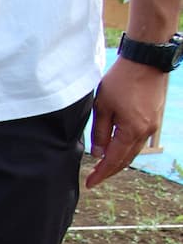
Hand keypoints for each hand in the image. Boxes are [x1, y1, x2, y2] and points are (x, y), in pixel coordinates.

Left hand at [86, 57, 167, 188]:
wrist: (146, 60)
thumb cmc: (121, 80)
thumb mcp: (102, 107)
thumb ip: (99, 133)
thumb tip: (99, 154)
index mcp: (132, 130)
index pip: (114, 160)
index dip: (101, 174)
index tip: (90, 184)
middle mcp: (145, 131)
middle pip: (126, 159)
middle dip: (109, 171)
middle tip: (94, 179)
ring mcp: (152, 124)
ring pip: (134, 151)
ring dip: (118, 161)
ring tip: (103, 167)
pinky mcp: (154, 117)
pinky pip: (139, 140)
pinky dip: (127, 149)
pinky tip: (116, 150)